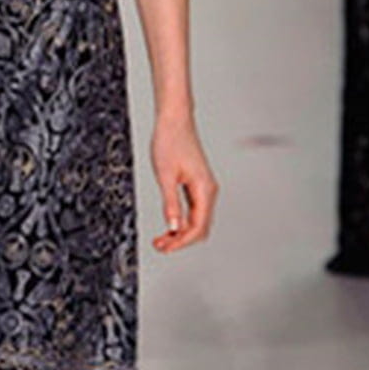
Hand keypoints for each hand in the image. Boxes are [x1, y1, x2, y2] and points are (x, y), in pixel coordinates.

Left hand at [151, 116, 217, 253]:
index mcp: (204, 189)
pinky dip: (183, 222)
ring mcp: (204, 188)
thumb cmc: (170, 142)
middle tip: (160, 246)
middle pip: (200, 228)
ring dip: (181, 233)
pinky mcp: (198, 185)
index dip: (181, 242)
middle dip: (181, 241)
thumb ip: (170, 204)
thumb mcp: (165, 175)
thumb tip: (173, 227)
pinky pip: (194, 211)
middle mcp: (208, 191)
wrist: (175, 121)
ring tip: (162, 239)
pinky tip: (169, 226)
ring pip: (198, 221)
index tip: (165, 248)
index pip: (198, 227)